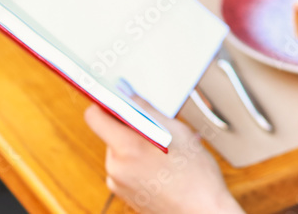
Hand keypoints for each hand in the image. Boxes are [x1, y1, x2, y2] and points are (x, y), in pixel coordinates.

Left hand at [84, 101, 243, 213]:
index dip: (104, 103)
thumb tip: (130, 96)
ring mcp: (117, 183)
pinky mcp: (123, 194)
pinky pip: (124, 167)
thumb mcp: (178, 131)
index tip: (114, 97)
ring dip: (136, 145)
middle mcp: (115, 166)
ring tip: (164, 151)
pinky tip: (161, 166)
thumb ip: (148, 111)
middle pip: (110, 133)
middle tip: (156, 127)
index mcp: (127, 147)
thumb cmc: (196, 176)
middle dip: (130, 126)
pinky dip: (138, 162)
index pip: (95, 116)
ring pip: (119, 150)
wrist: (202, 212)